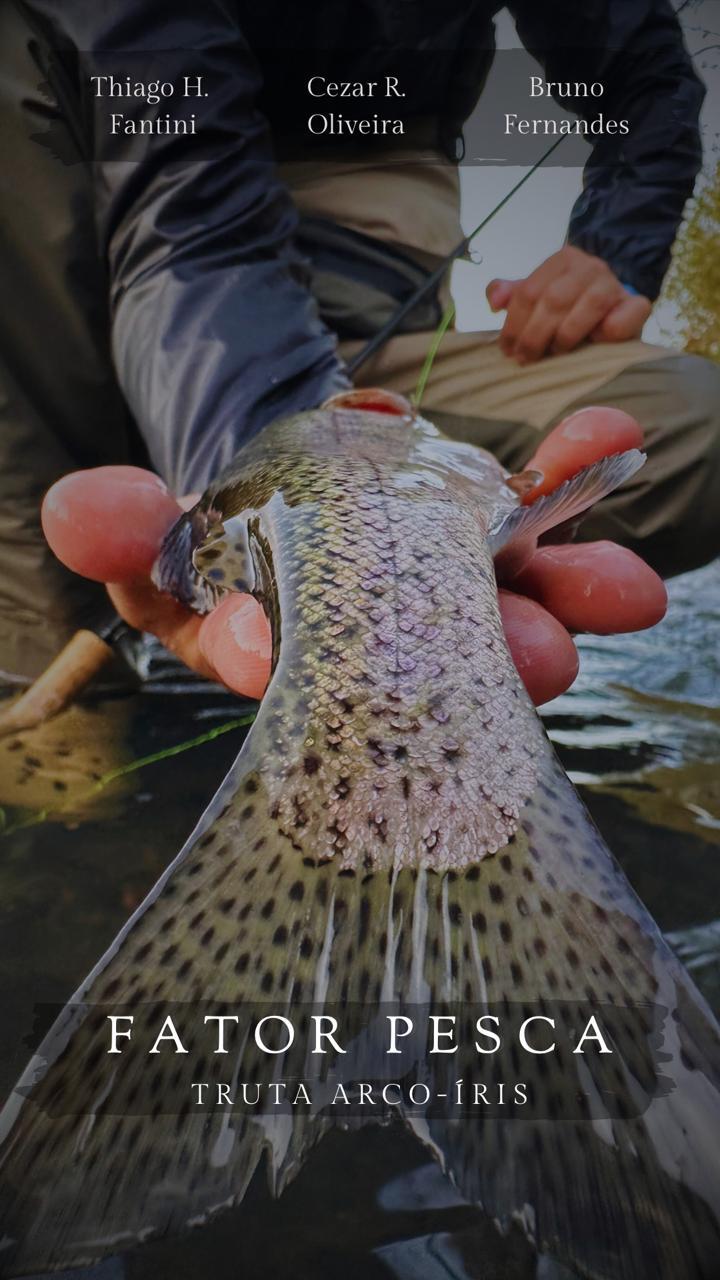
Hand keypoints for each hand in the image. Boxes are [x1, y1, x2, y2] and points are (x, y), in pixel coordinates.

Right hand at [40, 407, 664, 707]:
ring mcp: (441, 603)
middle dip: (485, 662)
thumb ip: (125, 523)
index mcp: (285, 661)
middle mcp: (377, 652)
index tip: (301, 655)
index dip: (292, 664)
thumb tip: (71, 512)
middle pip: (433, 667)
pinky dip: (572, 494)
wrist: (287, 492)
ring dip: (563, 595)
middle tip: (540, 660)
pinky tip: (605, 450)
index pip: (287, 673)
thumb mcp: (158, 524)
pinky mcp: (488, 551)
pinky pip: (536, 529)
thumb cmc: (218, 529)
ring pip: (507, 611)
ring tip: (620, 588)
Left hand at [487, 245, 651, 362]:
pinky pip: (624, 318)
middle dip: (534, 335)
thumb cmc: (569, 309)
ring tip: (555, 354)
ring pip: (589, 305)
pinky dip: (608, 333)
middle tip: (525, 359)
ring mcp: (615, 284)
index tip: (507, 350)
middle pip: (555, 299)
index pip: (529, 291)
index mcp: (562, 260)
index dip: (514, 324)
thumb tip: (494, 300)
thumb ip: (514, 295)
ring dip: (567, 336)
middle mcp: (590, 266)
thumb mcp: (539, 298)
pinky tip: (594, 343)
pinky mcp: (637, 305)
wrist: (612, 312)